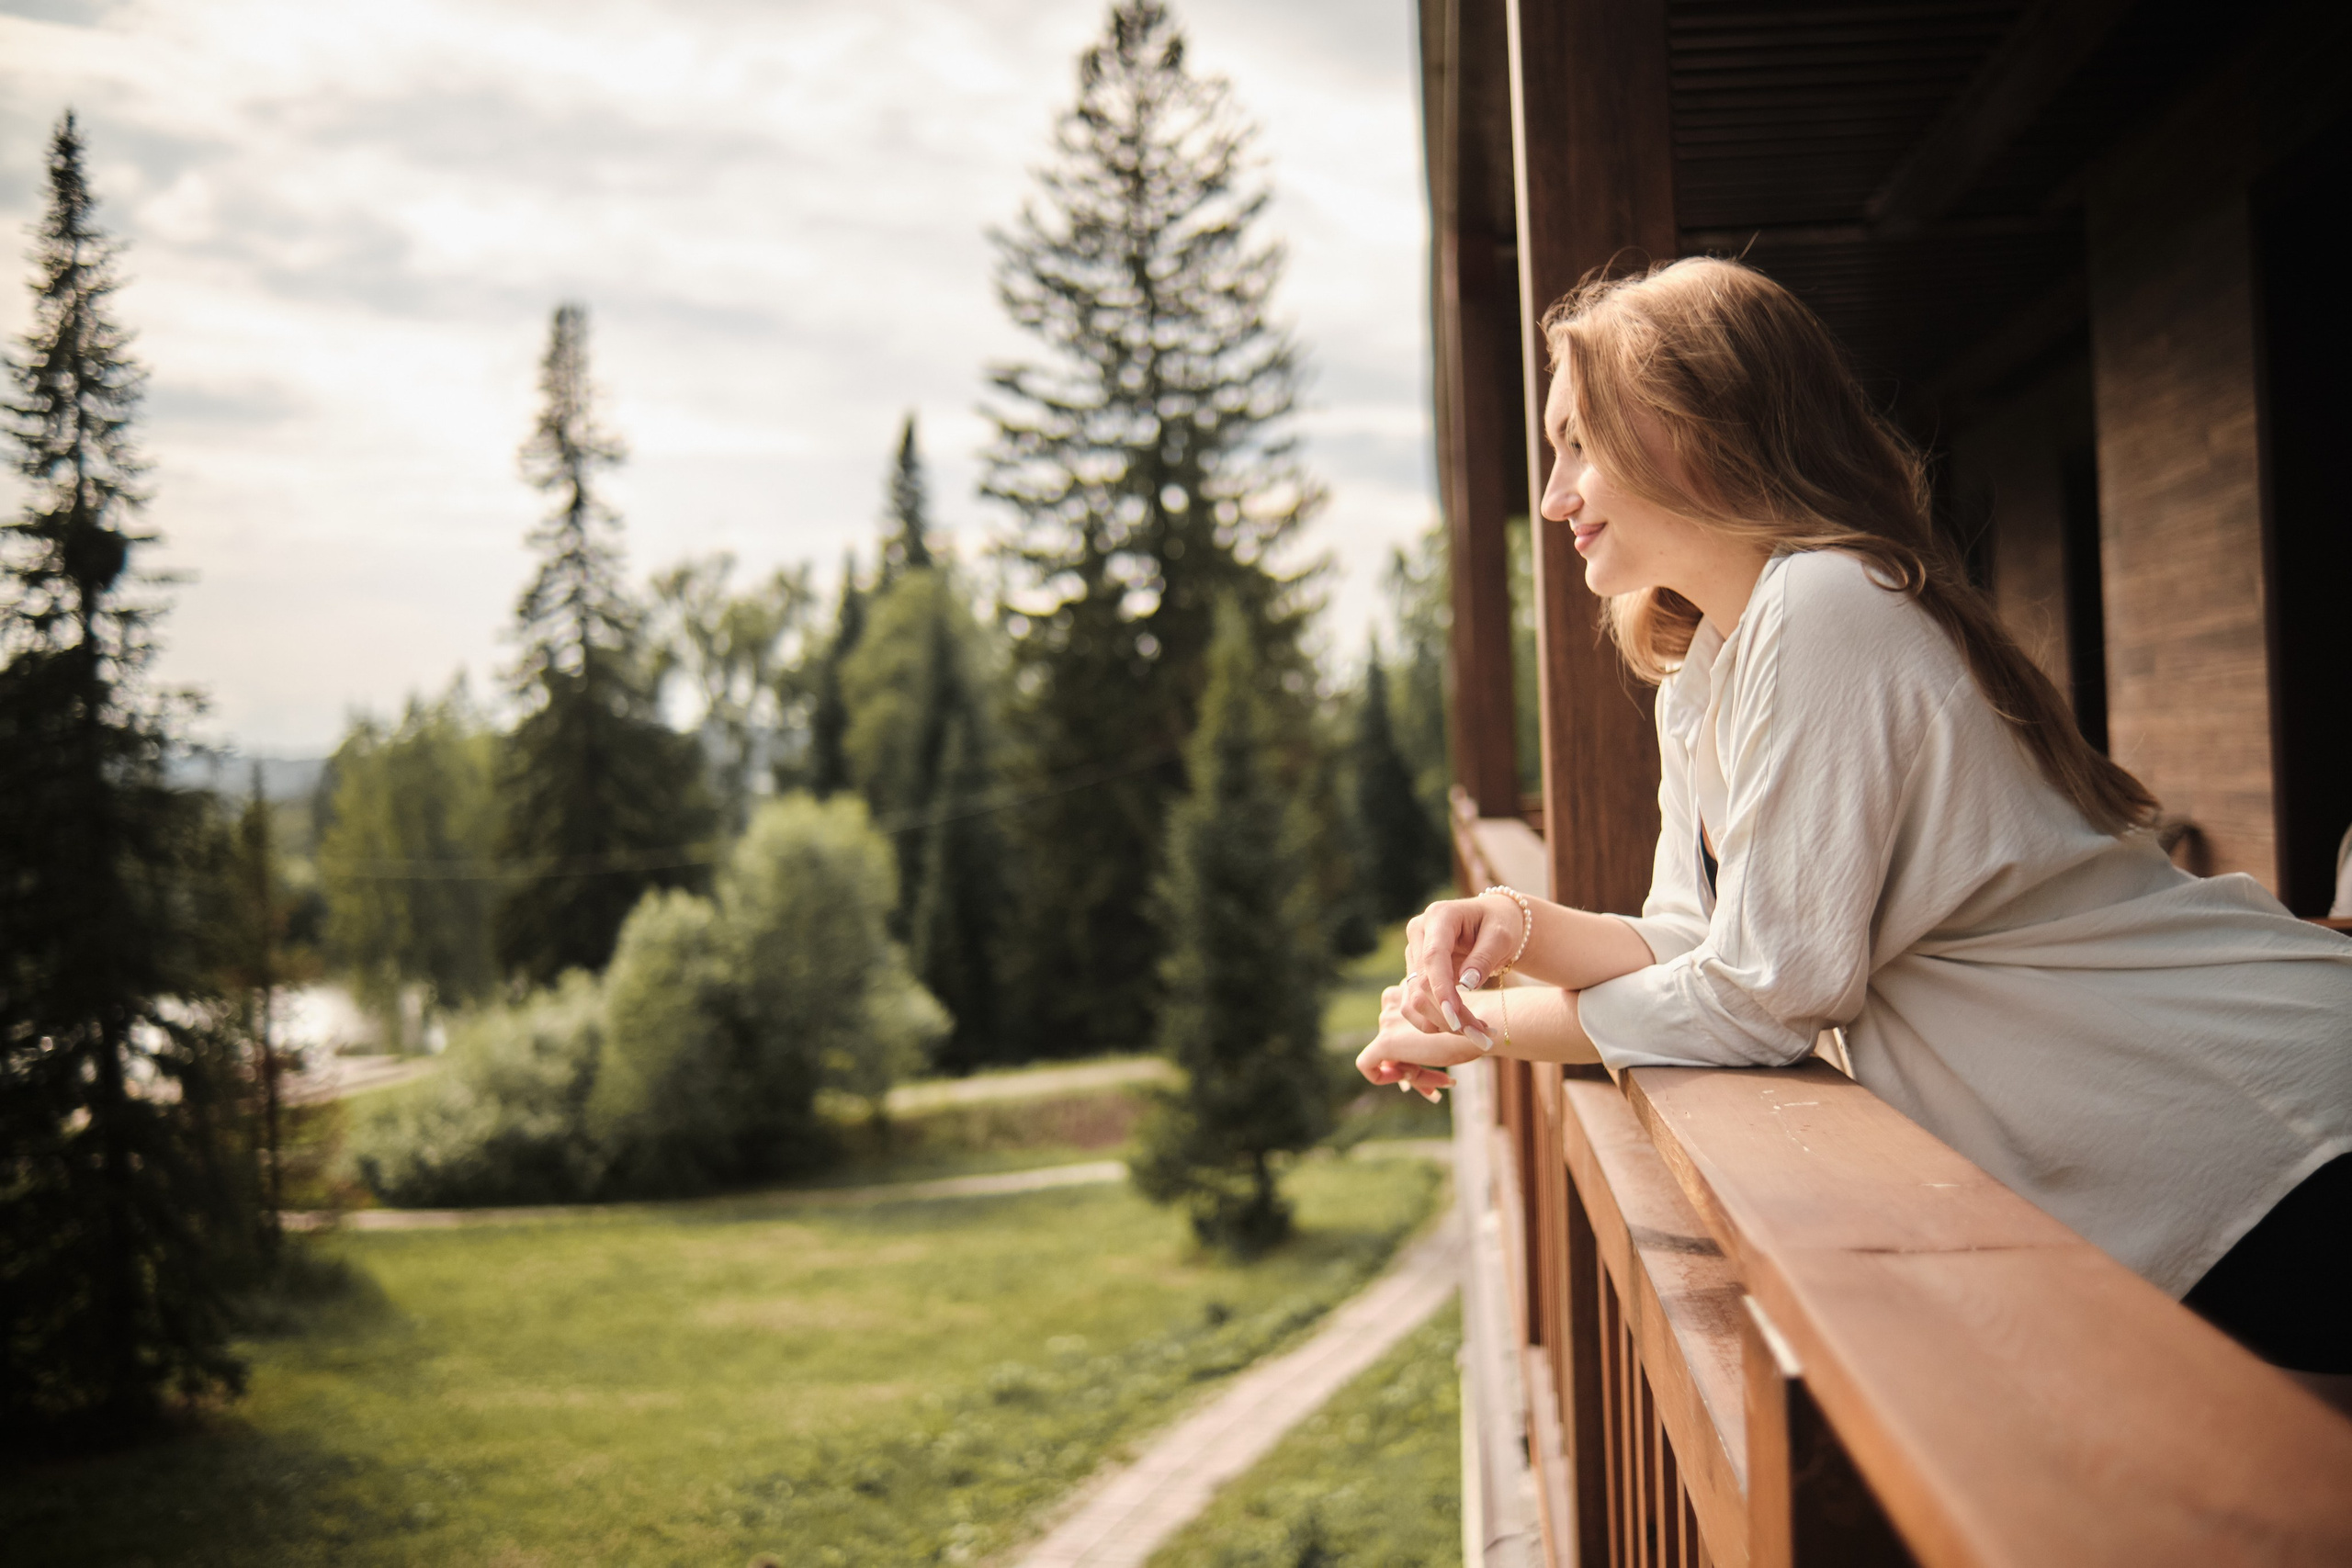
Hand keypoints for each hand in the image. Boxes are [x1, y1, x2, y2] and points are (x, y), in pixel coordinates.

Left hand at [1355, 983, 1484, 1100]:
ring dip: (1417, 1076)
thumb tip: (1408, 1067)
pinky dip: (1381, 1077)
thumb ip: (1428, 1036)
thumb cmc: (1475, 1028)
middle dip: (1419, 1067)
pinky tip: (1409, 1082)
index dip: (1418, 1048)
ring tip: (1444, 1084)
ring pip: (1391, 1059)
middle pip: (1397, 1045)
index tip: (1440, 1059)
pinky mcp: (1385, 1042)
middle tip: (1445, 1083)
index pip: (1401, 1027)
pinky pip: (1367, 1065)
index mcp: (1406, 990)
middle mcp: (1391, 1003)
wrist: (1483, 1030)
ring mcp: (1387, 1021)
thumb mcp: (1450, 1028)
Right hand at [1396, 894, 1522, 1045]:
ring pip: (1415, 998)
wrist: (1493, 922)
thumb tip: (1467, 984)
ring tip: (1478, 1034)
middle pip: (1421, 983)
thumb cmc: (1500, 924)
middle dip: (1449, 1014)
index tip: (1456, 1019)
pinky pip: (1414, 1004)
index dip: (1442, 990)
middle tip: (1482, 1036)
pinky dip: (1435, 1021)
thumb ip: (1484, 958)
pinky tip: (1462, 1027)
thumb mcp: (1502, 937)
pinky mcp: (1413, 972)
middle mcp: (1418, 934)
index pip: (1432, 957)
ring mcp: (1413, 954)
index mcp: (1438, 917)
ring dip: (1443, 1023)